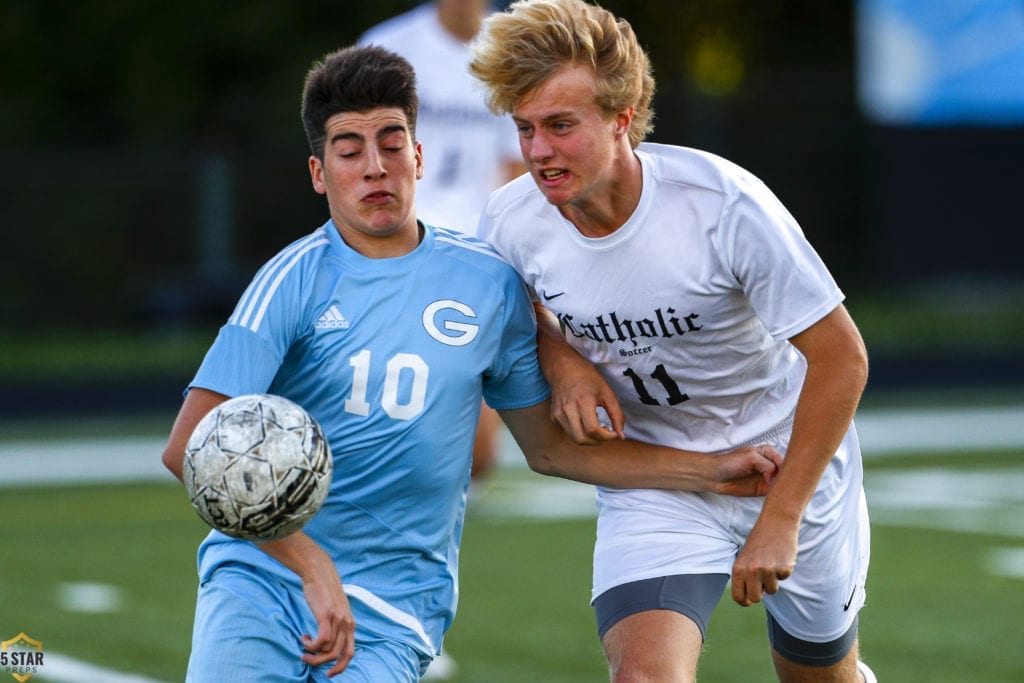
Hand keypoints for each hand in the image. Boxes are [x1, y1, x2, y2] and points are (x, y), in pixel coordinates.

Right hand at [298, 551, 355, 676]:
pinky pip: (321, 640)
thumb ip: (337, 624)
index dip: (341, 666)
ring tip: (303, 647)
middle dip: (323, 664)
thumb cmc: (324, 591)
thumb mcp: (336, 609)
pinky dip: (310, 645)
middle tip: (308, 660)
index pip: (350, 652)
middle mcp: (347, 623)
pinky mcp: (326, 615)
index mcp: (350, 624)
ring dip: (312, 654)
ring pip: (327, 650)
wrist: (319, 572)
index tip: (329, 673)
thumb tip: (328, 642)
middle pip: (339, 655)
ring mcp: (338, 619)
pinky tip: (303, 638)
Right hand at [548, 358, 624, 443]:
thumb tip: (621, 436)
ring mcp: (559, 414)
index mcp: (583, 402)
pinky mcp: (554, 417)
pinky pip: (569, 432)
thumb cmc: (587, 377)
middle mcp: (568, 410)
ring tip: (597, 429)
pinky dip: (580, 432)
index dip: (607, 437)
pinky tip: (586, 422)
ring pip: (575, 439)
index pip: (593, 430)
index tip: (614, 433)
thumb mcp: (607, 392)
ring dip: (589, 439)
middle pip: (582, 439)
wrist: (563, 367)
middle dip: (598, 442)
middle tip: (606, 434)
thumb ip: (616, 415)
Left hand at [711, 445, 782, 496]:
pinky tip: (777, 495)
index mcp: (767, 452)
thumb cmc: (729, 462)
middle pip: (785, 471)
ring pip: (781, 482)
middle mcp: (770, 464)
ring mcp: (767, 477)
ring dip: (782, 486)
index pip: (783, 459)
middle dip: (787, 477)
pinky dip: (777, 494)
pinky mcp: (763, 489)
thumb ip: (766, 464)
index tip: (781, 473)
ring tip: (781, 490)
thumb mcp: (750, 458)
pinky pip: (774, 492)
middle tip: (783, 483)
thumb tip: (775, 476)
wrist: (715, 476)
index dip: (784, 466)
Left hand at [730, 516, 797, 605]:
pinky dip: (784, 570)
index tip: (749, 600)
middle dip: (761, 593)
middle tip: (763, 581)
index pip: (738, 596)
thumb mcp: (745, 557)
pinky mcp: (783, 568)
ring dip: (773, 580)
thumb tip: (747, 599)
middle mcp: (751, 571)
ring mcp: (767, 570)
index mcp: (738, 568)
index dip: (745, 601)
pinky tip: (781, 556)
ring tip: (772, 562)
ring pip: (772, 590)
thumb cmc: (760, 540)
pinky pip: (784, 578)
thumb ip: (744, 576)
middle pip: (755, 599)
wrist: (776, 522)